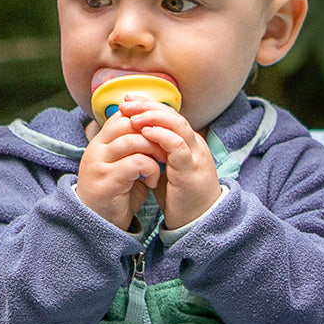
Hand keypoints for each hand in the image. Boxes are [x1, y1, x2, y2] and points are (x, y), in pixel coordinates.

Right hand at [75, 109, 167, 229]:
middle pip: (128, 123)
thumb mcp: (127, 166)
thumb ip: (138, 148)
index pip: (123, 115)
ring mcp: (99, 163)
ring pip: (133, 140)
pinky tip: (153, 182)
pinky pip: (135, 162)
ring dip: (154, 150)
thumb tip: (161, 129)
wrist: (99, 226)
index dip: (146, 120)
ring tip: (163, 164)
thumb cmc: (117, 195)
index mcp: (101, 142)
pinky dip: (151, 169)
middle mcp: (97, 148)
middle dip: (153, 132)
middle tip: (167, 147)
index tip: (163, 134)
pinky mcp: (107, 180)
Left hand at [116, 95, 221, 229]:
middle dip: (148, 106)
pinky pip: (178, 146)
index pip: (169, 115)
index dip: (149, 106)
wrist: (197, 221)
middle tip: (126, 102)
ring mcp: (195, 155)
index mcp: (187, 143)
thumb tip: (131, 140)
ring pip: (177, 125)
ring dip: (153, 118)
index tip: (127, 101)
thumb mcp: (164, 169)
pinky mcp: (192, 169)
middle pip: (173, 115)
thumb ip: (154, 153)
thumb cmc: (179, 197)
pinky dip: (161, 136)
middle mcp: (194, 144)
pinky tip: (145, 133)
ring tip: (132, 116)